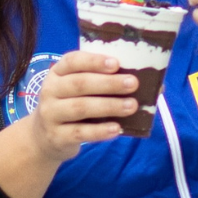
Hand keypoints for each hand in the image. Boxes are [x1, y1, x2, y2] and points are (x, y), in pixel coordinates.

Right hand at [0, 54, 136, 197]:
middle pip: (79, 84)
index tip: (116, 63)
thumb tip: (154, 85)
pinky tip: (117, 129)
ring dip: (108, 106)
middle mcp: (50, 90)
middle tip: (133, 83)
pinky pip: (80, 132)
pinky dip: (100, 131)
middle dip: (108, 83)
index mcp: (58, 73)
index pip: (73, 61)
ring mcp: (51, 114)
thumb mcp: (79, 90)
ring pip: (80, 107)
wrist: (43, 136)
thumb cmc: (71, 106)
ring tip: (131, 106)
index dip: (94, 61)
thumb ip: (105, 83)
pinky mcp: (56, 136)